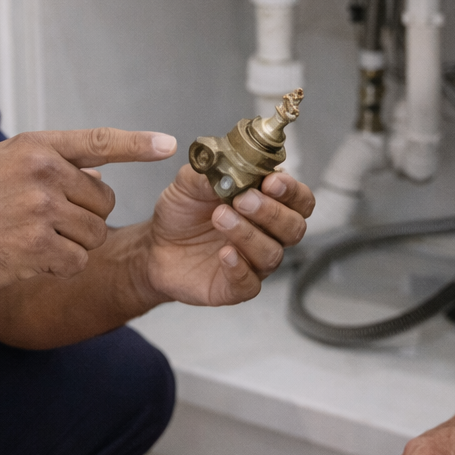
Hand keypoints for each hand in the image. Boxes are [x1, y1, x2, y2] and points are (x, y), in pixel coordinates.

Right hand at [0, 129, 176, 290]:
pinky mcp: (36, 247)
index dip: (137, 144)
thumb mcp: (4, 162)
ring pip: (95, 235)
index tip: (170, 144)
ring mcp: (39, 209)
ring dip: (73, 245)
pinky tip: (29, 258)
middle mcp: (41, 173)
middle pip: (104, 202)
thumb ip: (51, 162)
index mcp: (36, 146)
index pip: (99, 141)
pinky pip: (77, 262)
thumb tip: (99, 171)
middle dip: (85, 217)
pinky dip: (60, 267)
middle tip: (45, 221)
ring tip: (32, 238)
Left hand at [142, 166, 314, 305]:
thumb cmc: (182, 213)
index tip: (271, 181)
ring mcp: (254, 262)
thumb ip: (212, 172)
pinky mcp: (235, 287)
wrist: (155, 244)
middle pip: (294, 228)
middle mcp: (267, 234)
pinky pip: (250, 284)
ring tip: (221, 218)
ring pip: (272, 254)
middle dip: (272, 212)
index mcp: (266, 204)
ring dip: (249, 235)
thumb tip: (229, 167)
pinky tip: (224, 254)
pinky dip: (239, 268)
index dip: (292, 191)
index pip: (300, 199)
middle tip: (243, 200)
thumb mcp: (190, 183)